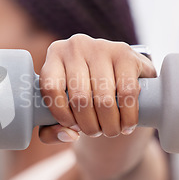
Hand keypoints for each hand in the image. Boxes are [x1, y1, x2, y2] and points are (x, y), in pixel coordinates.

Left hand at [38, 34, 156, 142]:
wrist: (122, 73)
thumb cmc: (86, 93)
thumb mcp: (65, 107)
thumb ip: (52, 130)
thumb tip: (68, 134)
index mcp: (55, 55)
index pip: (51, 89)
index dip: (62, 115)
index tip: (73, 127)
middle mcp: (76, 46)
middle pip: (79, 98)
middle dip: (89, 126)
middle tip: (95, 132)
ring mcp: (101, 47)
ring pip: (103, 99)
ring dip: (109, 125)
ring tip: (110, 131)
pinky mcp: (126, 54)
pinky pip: (127, 93)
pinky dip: (128, 116)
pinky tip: (127, 125)